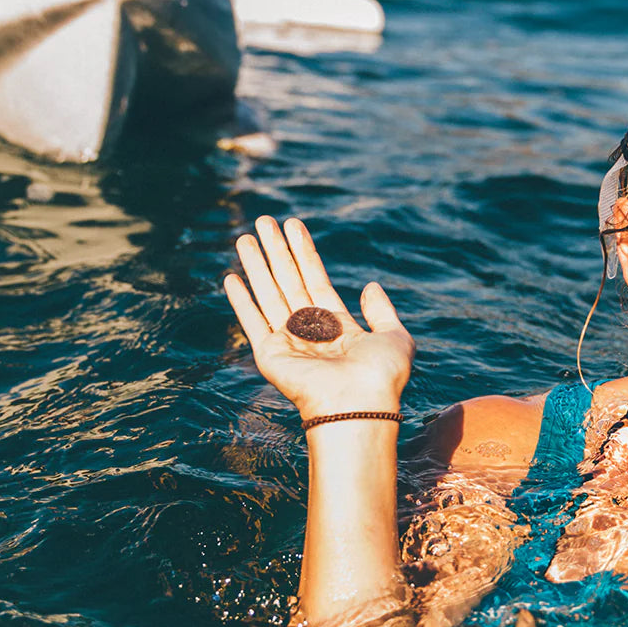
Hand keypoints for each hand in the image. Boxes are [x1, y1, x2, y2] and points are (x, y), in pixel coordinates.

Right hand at [224, 216, 414, 418]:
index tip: (293, 225)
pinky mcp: (269, 355)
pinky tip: (232, 277)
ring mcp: (287, 343)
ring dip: (256, 265)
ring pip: (268, 294)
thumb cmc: (381, 377)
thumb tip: (370, 286)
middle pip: (289, 281)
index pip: (316, 280)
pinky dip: (241, 300)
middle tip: (264, 220)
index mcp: (338, 327)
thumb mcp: (396, 338)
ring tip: (246, 236)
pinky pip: (251, 321)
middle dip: (277, 250)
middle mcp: (310, 332)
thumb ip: (383, 312)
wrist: (357, 405)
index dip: (305, 252)